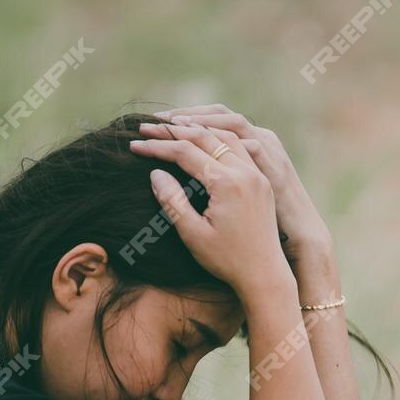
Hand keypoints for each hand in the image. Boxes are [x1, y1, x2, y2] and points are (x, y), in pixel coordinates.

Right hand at [146, 106, 332, 264]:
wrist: (265, 274)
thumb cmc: (226, 260)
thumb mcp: (192, 234)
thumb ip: (172, 201)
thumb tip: (155, 172)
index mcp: (227, 184)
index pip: (185, 152)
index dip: (157, 147)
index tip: (134, 145)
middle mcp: (245, 172)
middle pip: (204, 137)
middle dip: (173, 130)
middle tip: (146, 127)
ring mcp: (257, 174)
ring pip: (225, 136)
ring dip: (197, 127)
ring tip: (172, 125)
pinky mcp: (262, 180)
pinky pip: (239, 147)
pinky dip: (218, 137)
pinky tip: (203, 137)